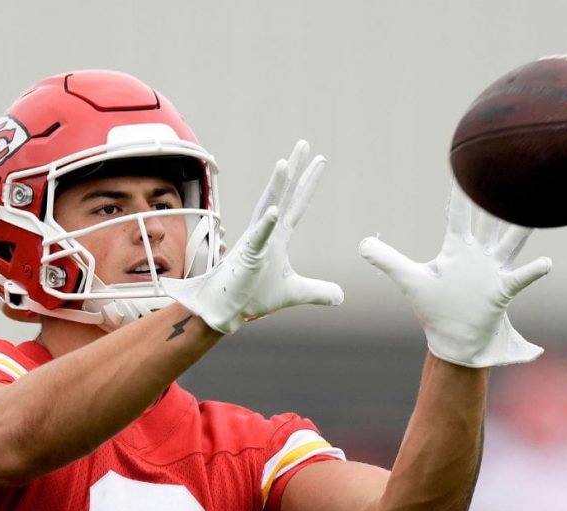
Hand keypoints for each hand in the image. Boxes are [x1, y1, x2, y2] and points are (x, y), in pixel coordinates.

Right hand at [162, 141, 342, 333]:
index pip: (297, 205)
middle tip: (303, 144)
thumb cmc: (252, 297)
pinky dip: (265, 225)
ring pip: (267, 207)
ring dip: (277, 186)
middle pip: (284, 195)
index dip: (308, 184)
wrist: (225, 310)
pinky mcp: (247, 257)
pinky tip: (275, 211)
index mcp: (278, 237)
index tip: (318, 161)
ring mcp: (255, 242)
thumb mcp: (294, 293)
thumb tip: (341, 296)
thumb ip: (317, 291)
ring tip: (285, 162)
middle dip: (295, 170)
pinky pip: (258, 238)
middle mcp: (266, 233)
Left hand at [359, 181, 551, 366]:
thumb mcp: (409, 280)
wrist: (454, 340)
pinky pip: (519, 279)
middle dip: (497, 199)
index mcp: (456, 249)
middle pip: (489, 221)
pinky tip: (546, 263)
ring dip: (520, 229)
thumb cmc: (434, 308)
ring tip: (534, 212)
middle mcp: (478, 255)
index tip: (467, 166)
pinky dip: (532, 272)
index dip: (462, 193)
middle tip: (510, 170)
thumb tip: (361, 243)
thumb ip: (387, 259)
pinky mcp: (501, 292)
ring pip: (509, 244)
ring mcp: (493, 272)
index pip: (459, 215)